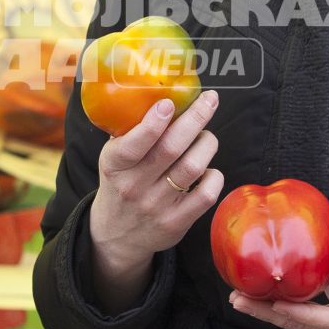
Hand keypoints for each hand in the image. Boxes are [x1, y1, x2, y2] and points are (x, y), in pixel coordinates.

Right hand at [85, 90, 223, 309]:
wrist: (117, 235)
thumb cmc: (121, 183)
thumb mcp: (113, 158)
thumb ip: (131, 132)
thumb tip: (162, 93)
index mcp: (115, 165)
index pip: (134, 144)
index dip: (154, 122)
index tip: (169, 102)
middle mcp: (135, 186)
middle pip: (172, 148)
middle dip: (195, 118)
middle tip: (210, 100)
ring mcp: (157, 206)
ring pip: (193, 166)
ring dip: (207, 143)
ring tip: (206, 136)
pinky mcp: (177, 222)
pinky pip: (207, 194)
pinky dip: (215, 175)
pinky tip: (209, 168)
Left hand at [229, 238, 328, 328]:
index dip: (298, 314)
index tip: (272, 304)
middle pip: (303, 321)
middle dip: (269, 311)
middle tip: (235, 296)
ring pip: (310, 308)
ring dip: (278, 297)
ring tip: (246, 280)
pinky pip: (327, 295)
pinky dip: (305, 284)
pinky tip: (290, 263)